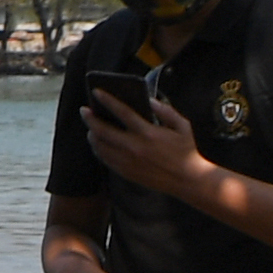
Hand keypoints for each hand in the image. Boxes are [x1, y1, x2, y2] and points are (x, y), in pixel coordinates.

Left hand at [81, 89, 211, 200]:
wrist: (188, 180)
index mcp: (148, 132)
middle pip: (103, 130)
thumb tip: (149, 101)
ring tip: (91, 127)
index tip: (96, 92)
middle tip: (84, 110)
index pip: (122, 112)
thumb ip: (165, 110)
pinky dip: (98, 149)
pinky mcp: (125, 172)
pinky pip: (105, 159)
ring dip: (92, 134)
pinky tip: (98, 143)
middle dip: (90, 118)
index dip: (107, 100)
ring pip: (100, 146)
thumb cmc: (186, 151)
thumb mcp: (182, 126)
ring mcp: (127, 161)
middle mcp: (134, 147)